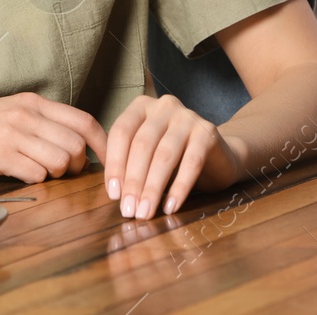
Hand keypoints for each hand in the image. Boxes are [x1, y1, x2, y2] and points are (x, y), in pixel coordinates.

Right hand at [0, 93, 106, 183]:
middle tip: (68, 171)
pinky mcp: (0, 155)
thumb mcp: (14, 111)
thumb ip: (44, 121)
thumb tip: (79, 141)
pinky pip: (36, 174)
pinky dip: (37, 179)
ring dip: (57, 174)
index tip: (108, 157)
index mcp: (34, 102)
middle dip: (78, 164)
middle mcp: (27, 115)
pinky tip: (23, 174)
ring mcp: (13, 134)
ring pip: (60, 161)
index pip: (83, 120)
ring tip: (43, 171)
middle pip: (76, 144)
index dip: (102, 142)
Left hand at [104, 95, 241, 219]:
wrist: (216, 160)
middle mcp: (164, 105)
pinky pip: (191, 162)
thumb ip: (117, 157)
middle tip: (129, 210)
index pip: (121, 132)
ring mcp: (188, 116)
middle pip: (142, 144)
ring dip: (153, 188)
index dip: (115, 164)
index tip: (113, 195)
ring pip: (165, 154)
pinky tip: (171, 207)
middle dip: (133, 181)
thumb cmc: (170, 160)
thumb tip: (101, 169)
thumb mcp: (140, 157)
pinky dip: (179, 188)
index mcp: (141, 106)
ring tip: (146, 212)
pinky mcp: (208, 132)